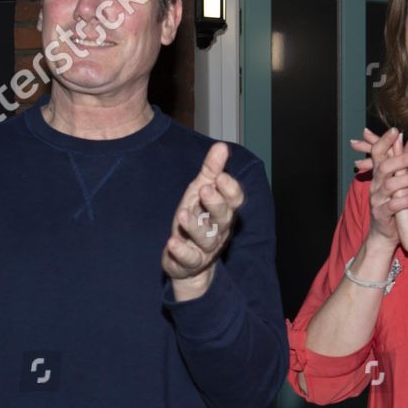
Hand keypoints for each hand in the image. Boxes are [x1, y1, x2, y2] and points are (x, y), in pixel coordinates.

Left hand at [163, 142, 243, 296]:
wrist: (186, 258)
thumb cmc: (197, 218)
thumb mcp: (200, 191)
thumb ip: (211, 170)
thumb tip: (221, 146)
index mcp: (224, 211)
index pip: (235, 200)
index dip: (230, 189)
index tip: (220, 176)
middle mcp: (219, 230)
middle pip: (224, 218)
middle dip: (216, 204)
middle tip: (205, 190)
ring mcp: (206, 248)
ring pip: (207, 238)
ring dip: (195, 226)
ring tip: (182, 215)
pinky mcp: (191, 262)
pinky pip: (189, 258)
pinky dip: (181, 251)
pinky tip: (172, 242)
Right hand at [351, 128, 407, 244]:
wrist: (385, 233)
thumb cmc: (395, 204)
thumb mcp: (400, 179)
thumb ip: (404, 159)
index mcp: (379, 175)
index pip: (377, 153)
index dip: (384, 141)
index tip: (396, 130)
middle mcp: (375, 185)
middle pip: (385, 167)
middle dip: (403, 159)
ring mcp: (377, 200)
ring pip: (390, 185)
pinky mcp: (381, 215)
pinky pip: (393, 206)